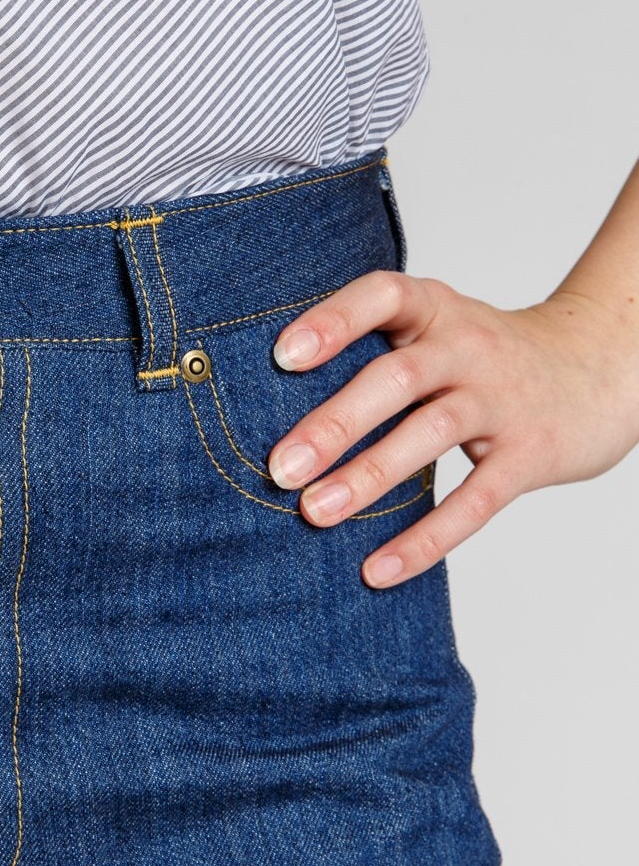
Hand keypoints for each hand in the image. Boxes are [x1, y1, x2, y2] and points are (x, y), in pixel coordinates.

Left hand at [265, 272, 638, 588]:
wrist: (601, 367)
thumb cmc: (485, 358)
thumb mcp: (438, 331)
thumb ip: (372, 353)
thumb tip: (264, 410)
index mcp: (436, 310)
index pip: (384, 296)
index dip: (335, 321)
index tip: (284, 356)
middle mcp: (468, 347)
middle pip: (397, 377)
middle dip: (335, 423)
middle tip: (280, 468)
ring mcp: (502, 400)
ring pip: (431, 434)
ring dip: (369, 476)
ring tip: (314, 513)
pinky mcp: (531, 454)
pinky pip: (475, 500)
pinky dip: (425, 539)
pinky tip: (378, 569)